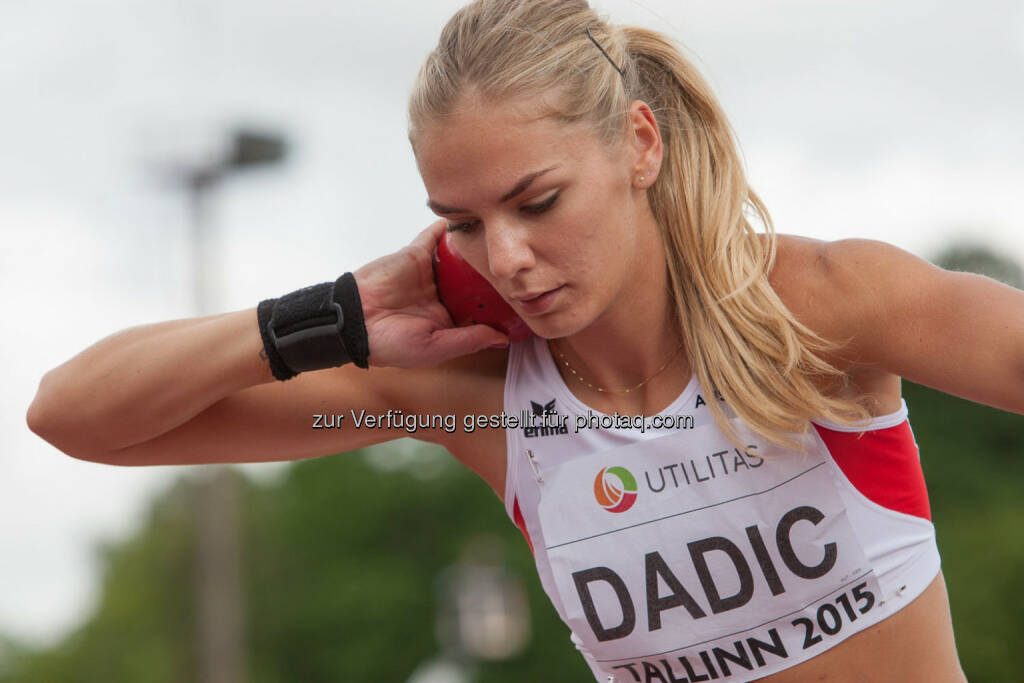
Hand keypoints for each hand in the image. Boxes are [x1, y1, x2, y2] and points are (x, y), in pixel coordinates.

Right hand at [353, 220, 512, 367]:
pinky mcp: (415, 255)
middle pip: (473, 280)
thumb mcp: (435, 347)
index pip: (479, 310)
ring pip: (458, 257)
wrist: (353, 321)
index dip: (498, 305)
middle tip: (518, 265)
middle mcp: (441, 295)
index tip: (522, 299)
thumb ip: (469, 340)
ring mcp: (429, 273)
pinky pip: (434, 237)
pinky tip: (468, 220)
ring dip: (475, 248)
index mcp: (447, 320)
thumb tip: (502, 338)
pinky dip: (448, 228)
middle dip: (492, 274)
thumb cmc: (390, 344)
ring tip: (500, 239)